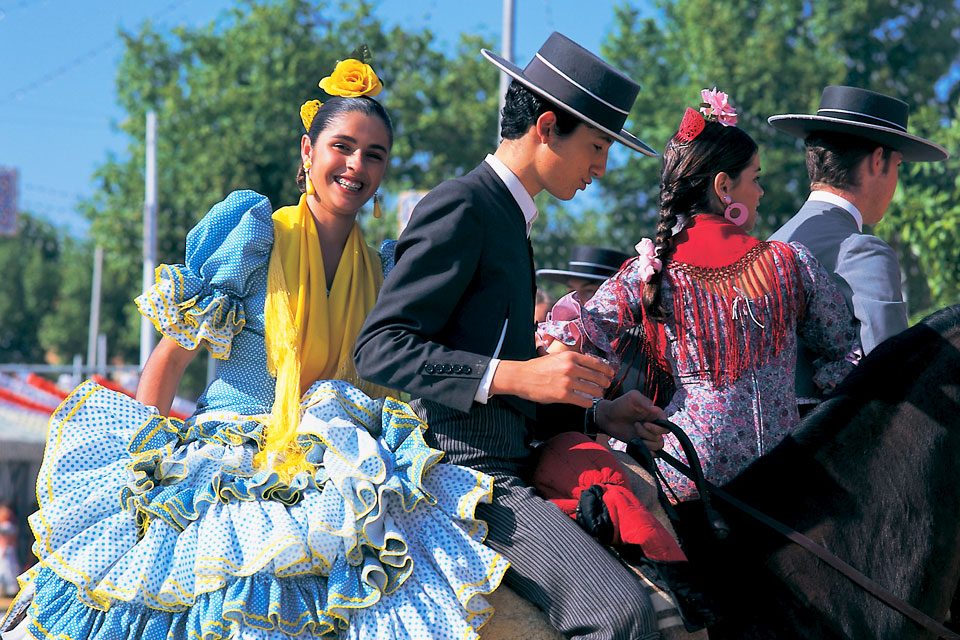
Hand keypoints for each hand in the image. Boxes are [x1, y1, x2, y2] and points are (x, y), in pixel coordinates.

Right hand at [490, 352, 613, 407]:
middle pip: (597, 376)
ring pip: (592, 389)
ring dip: (598, 393)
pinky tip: (587, 402)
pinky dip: (588, 402)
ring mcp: (568, 382)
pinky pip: (583, 400)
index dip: (606, 369)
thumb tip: (586, 365)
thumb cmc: (537, 367)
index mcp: (570, 356)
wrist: (521, 377)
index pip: (595, 362)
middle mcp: (571, 367)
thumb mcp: (555, 357)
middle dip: (605, 382)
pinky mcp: (563, 395)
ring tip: (598, 394)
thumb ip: (570, 360)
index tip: (611, 373)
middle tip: (607, 385)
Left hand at [596, 390, 667, 450]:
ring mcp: (648, 435)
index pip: (666, 424)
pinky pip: (653, 452)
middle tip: (636, 426)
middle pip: (662, 435)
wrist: (608, 417)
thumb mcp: (633, 397)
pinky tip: (640, 445)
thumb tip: (656, 410)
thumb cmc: (621, 404)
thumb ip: (644, 402)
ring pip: (659, 444)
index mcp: (655, 414)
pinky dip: (649, 452)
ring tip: (636, 436)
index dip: (658, 427)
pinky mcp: (642, 443)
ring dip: (648, 443)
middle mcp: (654, 425)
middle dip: (649, 433)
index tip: (646, 424)